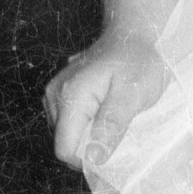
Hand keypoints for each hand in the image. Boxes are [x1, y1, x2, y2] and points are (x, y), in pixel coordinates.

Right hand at [43, 32, 167, 172]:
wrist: (133, 34)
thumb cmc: (138, 62)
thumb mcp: (132, 95)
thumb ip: (111, 126)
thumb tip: (92, 159)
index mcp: (69, 97)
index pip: (64, 148)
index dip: (88, 158)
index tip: (114, 149)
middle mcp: (54, 96)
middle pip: (65, 143)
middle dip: (90, 146)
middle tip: (119, 128)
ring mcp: (54, 94)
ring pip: (68, 135)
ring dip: (90, 135)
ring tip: (113, 117)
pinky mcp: (60, 94)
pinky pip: (71, 123)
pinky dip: (88, 125)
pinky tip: (105, 110)